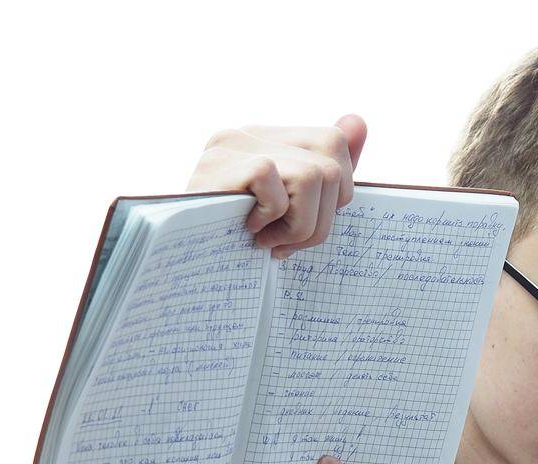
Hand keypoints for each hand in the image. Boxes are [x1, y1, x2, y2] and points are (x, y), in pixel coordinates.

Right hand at [184, 115, 367, 257]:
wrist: (179, 267)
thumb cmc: (232, 243)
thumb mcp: (287, 211)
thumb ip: (323, 170)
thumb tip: (358, 121)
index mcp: (266, 140)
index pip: (333, 143)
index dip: (335, 195)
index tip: (302, 228)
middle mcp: (248, 134)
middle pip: (331, 165)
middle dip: (320, 221)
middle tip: (285, 244)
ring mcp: (231, 145)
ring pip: (314, 176)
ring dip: (299, 226)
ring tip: (268, 241)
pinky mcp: (219, 164)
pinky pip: (275, 182)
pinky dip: (272, 217)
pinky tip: (249, 231)